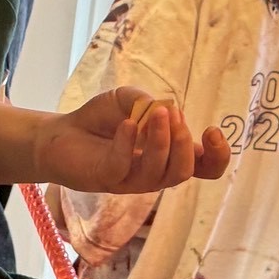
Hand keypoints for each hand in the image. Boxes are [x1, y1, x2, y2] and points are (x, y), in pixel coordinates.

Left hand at [36, 87, 230, 194]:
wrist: (60, 133)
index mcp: (168, 155)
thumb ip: (148, 101)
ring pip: (159, 174)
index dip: (218, 156)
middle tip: (173, 116)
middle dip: (184, 143)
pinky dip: (129, 144)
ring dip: (162, 142)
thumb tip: (166, 109)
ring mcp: (130, 180)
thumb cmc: (100, 119)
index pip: (205, 167)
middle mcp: (154, 172)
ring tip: (157, 114)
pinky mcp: (106, 178)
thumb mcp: (129, 99)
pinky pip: (124, 167)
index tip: (213, 130)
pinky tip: (127, 124)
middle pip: (184, 171)